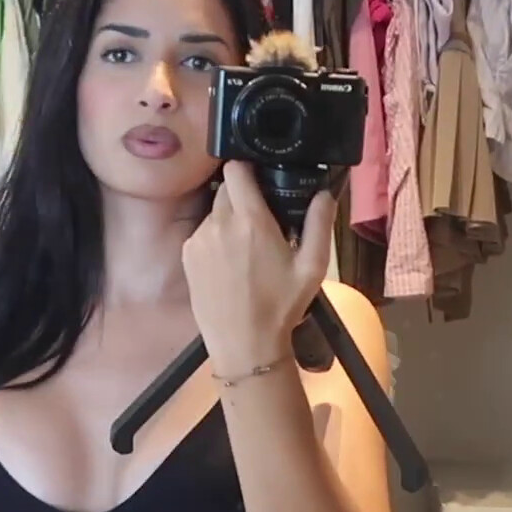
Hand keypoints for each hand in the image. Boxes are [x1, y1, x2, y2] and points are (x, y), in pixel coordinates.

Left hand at [183, 161, 335, 374]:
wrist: (244, 345)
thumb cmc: (281, 306)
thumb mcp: (312, 267)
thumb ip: (319, 224)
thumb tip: (324, 194)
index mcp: (251, 220)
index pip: (236, 169)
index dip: (246, 167)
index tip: (259, 177)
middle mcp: (220, 223)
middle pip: (226, 189)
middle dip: (242, 196)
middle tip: (261, 218)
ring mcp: (199, 240)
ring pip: (214, 212)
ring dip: (228, 219)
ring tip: (246, 247)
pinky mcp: (188, 256)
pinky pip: (202, 234)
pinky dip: (215, 239)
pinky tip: (229, 263)